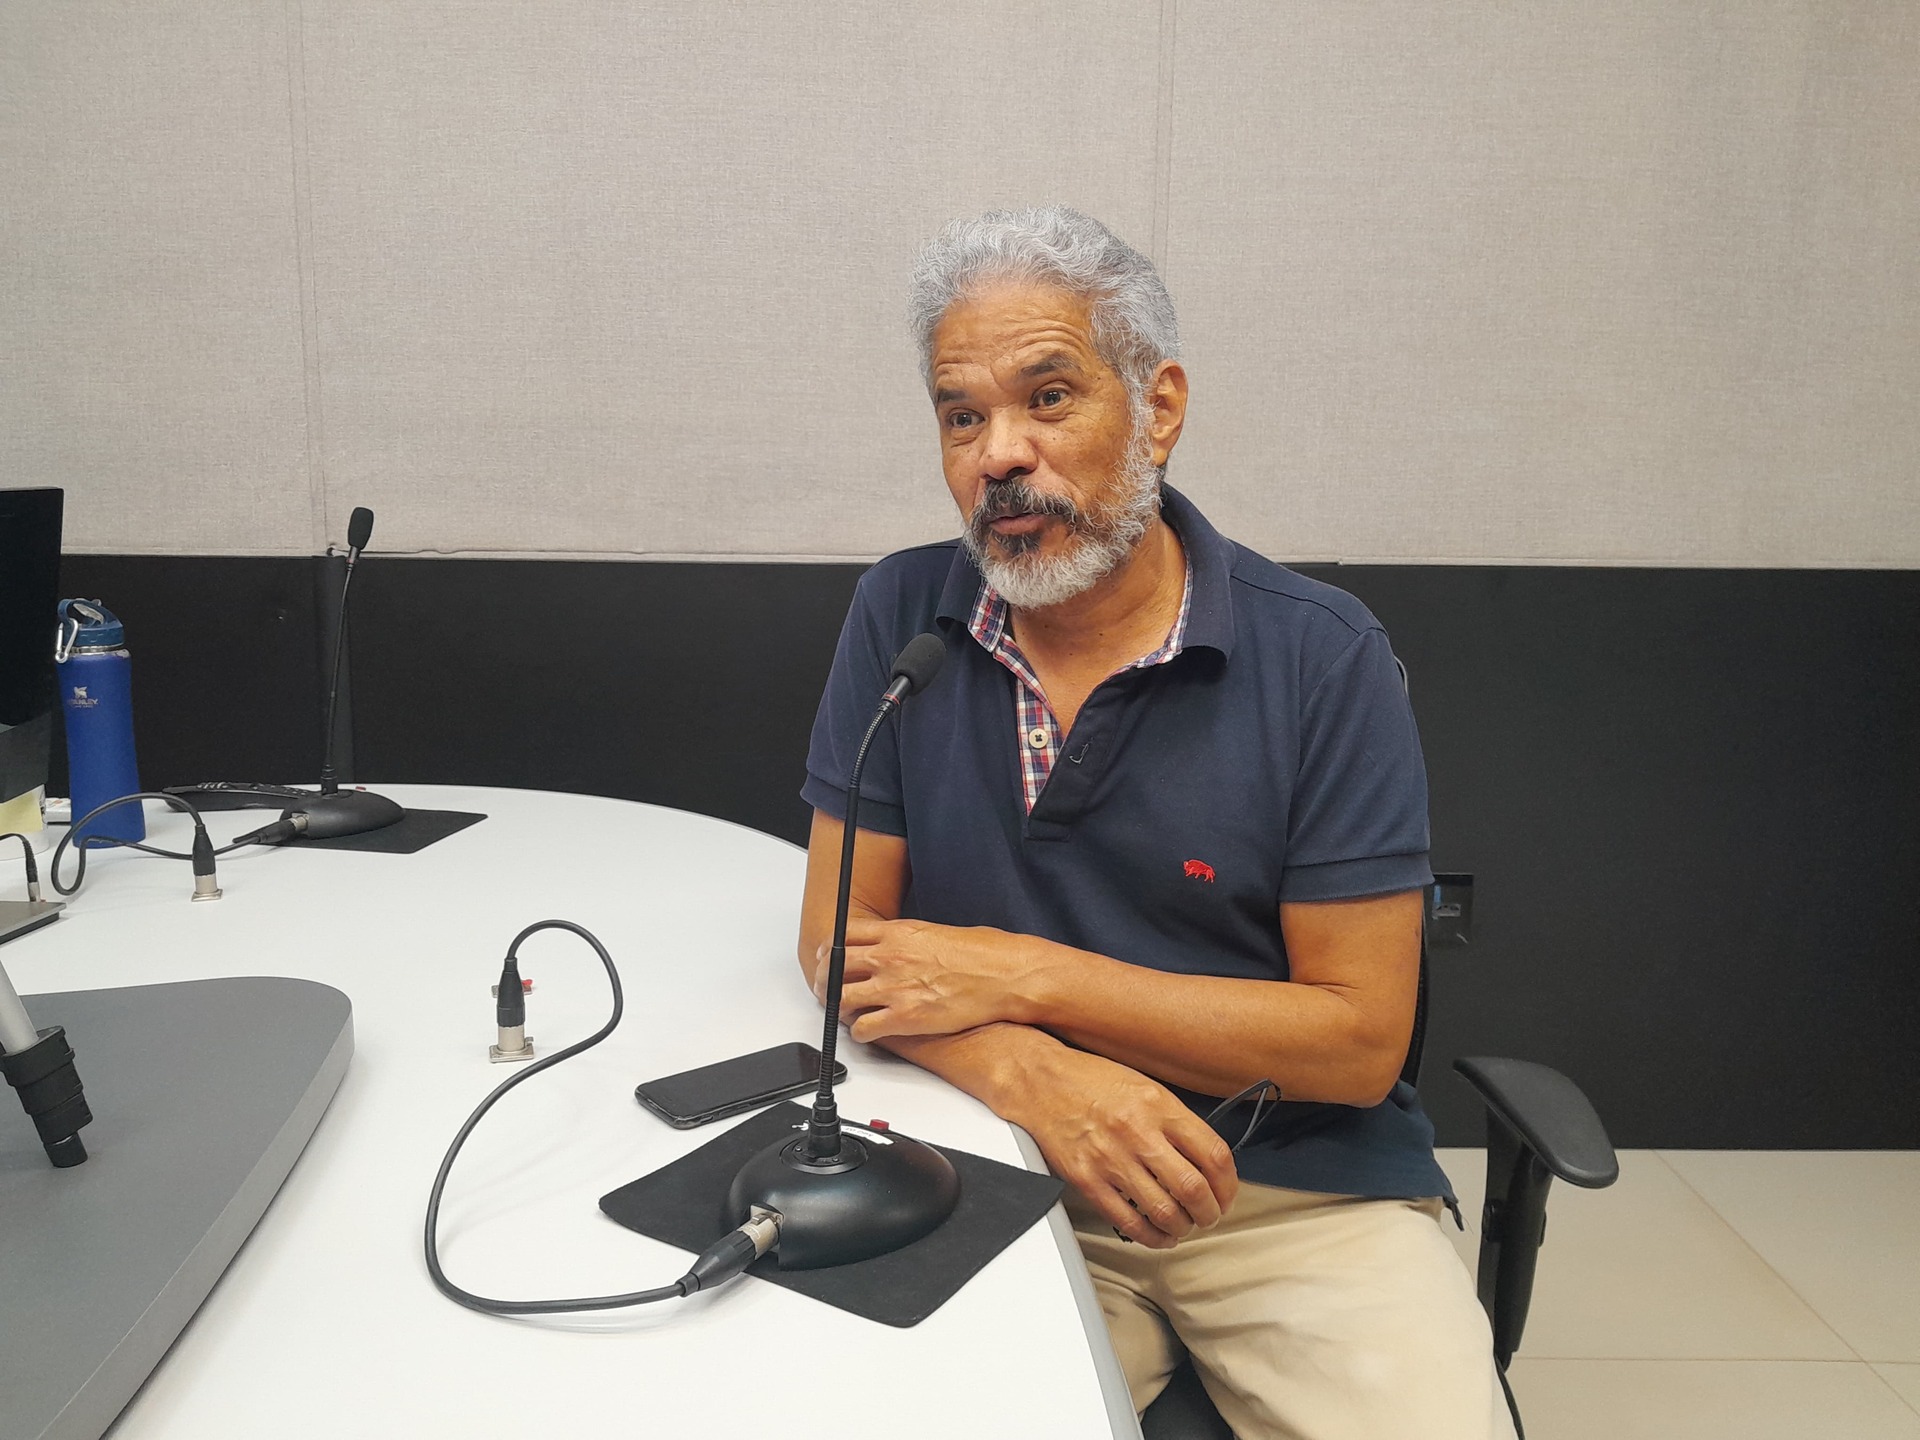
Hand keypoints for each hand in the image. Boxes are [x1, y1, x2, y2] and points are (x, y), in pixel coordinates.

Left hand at [817, 917, 1058, 1041]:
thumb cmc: (981, 954)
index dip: (830, 950)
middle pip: (834, 967)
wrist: (1004, 977)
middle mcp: (889, 957)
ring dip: (838, 1008)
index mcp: (897, 933)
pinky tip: (868, 1031)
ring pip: (841, 999)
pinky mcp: (905, 1017)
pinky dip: (860, 1033)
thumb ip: (905, 939)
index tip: (829, 959)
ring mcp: (895, 988)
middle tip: (829, 990)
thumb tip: (892, 947)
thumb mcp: (935, 931)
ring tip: (846, 1013)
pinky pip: (863, 1028)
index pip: (842, 935)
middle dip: (826, 981)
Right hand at [1005, 1045, 1237, 1249]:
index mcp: (1159, 1106)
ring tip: (1184, 1225)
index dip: (1229, 1184)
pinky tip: (1157, 1234)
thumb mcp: (1145, 1087)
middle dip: (1210, 1213)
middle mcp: (1138, 1133)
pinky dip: (1150, 1236)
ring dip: (1182, 1227)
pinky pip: (1127, 1221)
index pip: (1214, 1155)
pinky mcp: (1088, 1180)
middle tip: (1210, 1215)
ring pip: (1164, 1212)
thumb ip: (1176, 1120)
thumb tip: (1206, 1159)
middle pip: (1193, 1190)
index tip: (1226, 1193)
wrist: (1040, 1082)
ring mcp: (1112, 1159)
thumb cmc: (1091, 1080)